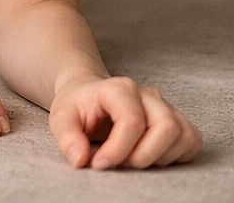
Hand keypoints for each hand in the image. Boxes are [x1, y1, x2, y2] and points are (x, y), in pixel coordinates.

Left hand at [50, 75, 201, 168]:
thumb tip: (80, 160)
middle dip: (144, 156)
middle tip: (120, 162)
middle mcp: (147, 94)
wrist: (88, 94)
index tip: (100, 164)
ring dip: (159, 157)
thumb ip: (67, 136)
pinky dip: (176, 156)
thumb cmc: (77, 106)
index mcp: (118, 88)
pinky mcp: (177, 120)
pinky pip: (191, 142)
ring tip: (132, 157)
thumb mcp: (61, 117)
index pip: (132, 120)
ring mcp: (165, 106)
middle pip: (167, 127)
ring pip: (183, 135)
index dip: (118, 150)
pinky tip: (150, 155)